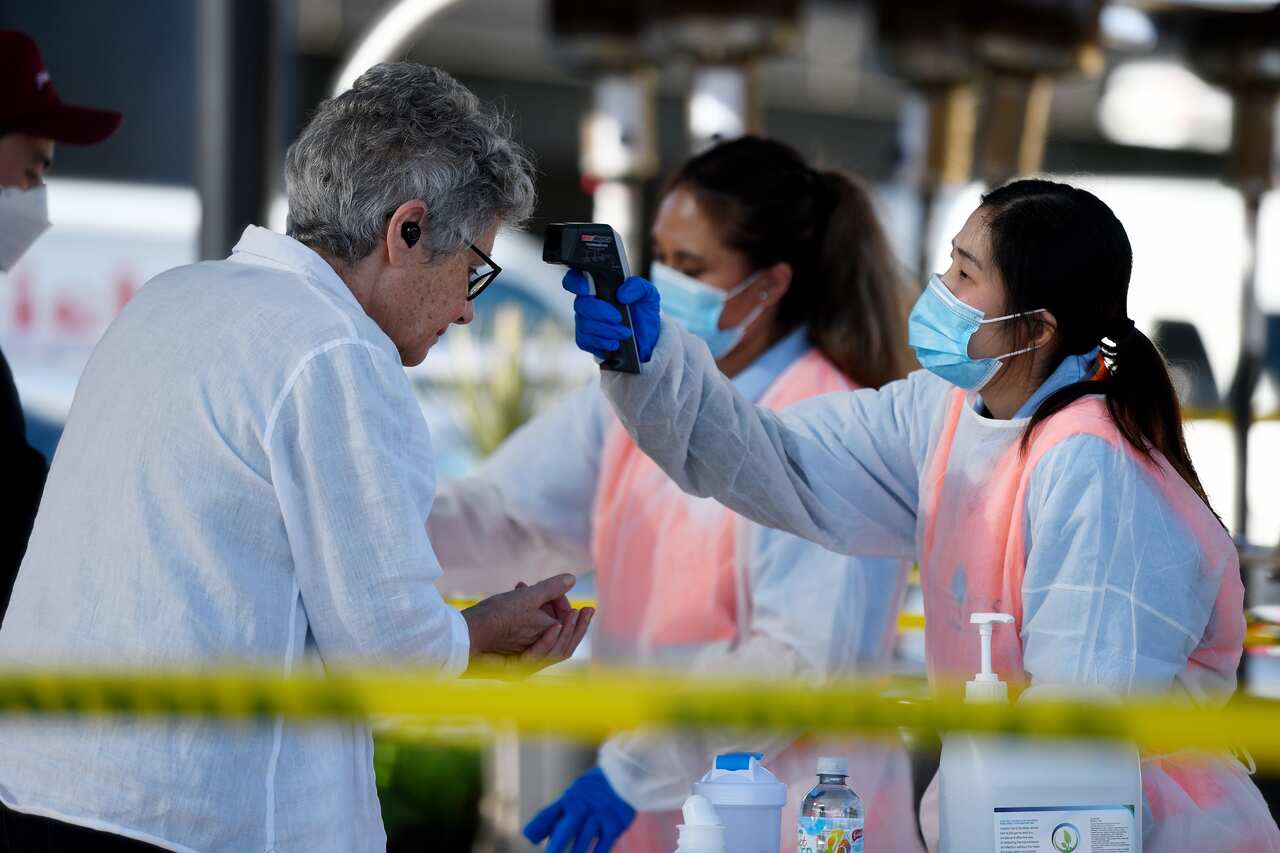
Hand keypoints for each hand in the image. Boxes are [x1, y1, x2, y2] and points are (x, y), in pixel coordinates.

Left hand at [461, 574, 593, 677]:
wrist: (463, 632)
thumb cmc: (492, 614)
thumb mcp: (525, 597)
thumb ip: (549, 590)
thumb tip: (572, 579)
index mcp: (540, 637)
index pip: (567, 633)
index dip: (577, 621)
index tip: (584, 606)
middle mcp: (536, 652)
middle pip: (567, 644)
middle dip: (578, 627)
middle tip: (588, 610)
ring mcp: (528, 663)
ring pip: (557, 652)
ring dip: (568, 633)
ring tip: (572, 615)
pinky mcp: (517, 670)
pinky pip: (539, 657)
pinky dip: (548, 641)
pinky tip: (554, 626)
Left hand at [524, 767, 635, 852]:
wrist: (625, 775)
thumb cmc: (590, 794)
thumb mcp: (570, 800)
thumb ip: (551, 819)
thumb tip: (528, 837)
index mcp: (569, 799)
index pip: (551, 812)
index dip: (539, 824)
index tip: (527, 836)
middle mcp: (584, 805)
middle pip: (570, 823)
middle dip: (559, 841)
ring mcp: (601, 813)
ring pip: (587, 834)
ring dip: (578, 851)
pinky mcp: (616, 822)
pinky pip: (606, 841)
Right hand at [563, 270, 659, 362]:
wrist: (647, 339)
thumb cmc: (643, 312)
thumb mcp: (648, 294)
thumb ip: (638, 286)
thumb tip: (622, 294)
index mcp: (598, 286)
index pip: (575, 279)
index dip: (575, 282)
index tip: (586, 290)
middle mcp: (588, 303)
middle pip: (580, 305)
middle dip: (600, 313)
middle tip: (619, 318)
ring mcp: (585, 322)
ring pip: (584, 325)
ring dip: (606, 330)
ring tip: (624, 333)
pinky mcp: (586, 340)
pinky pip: (585, 341)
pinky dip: (601, 343)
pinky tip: (614, 343)